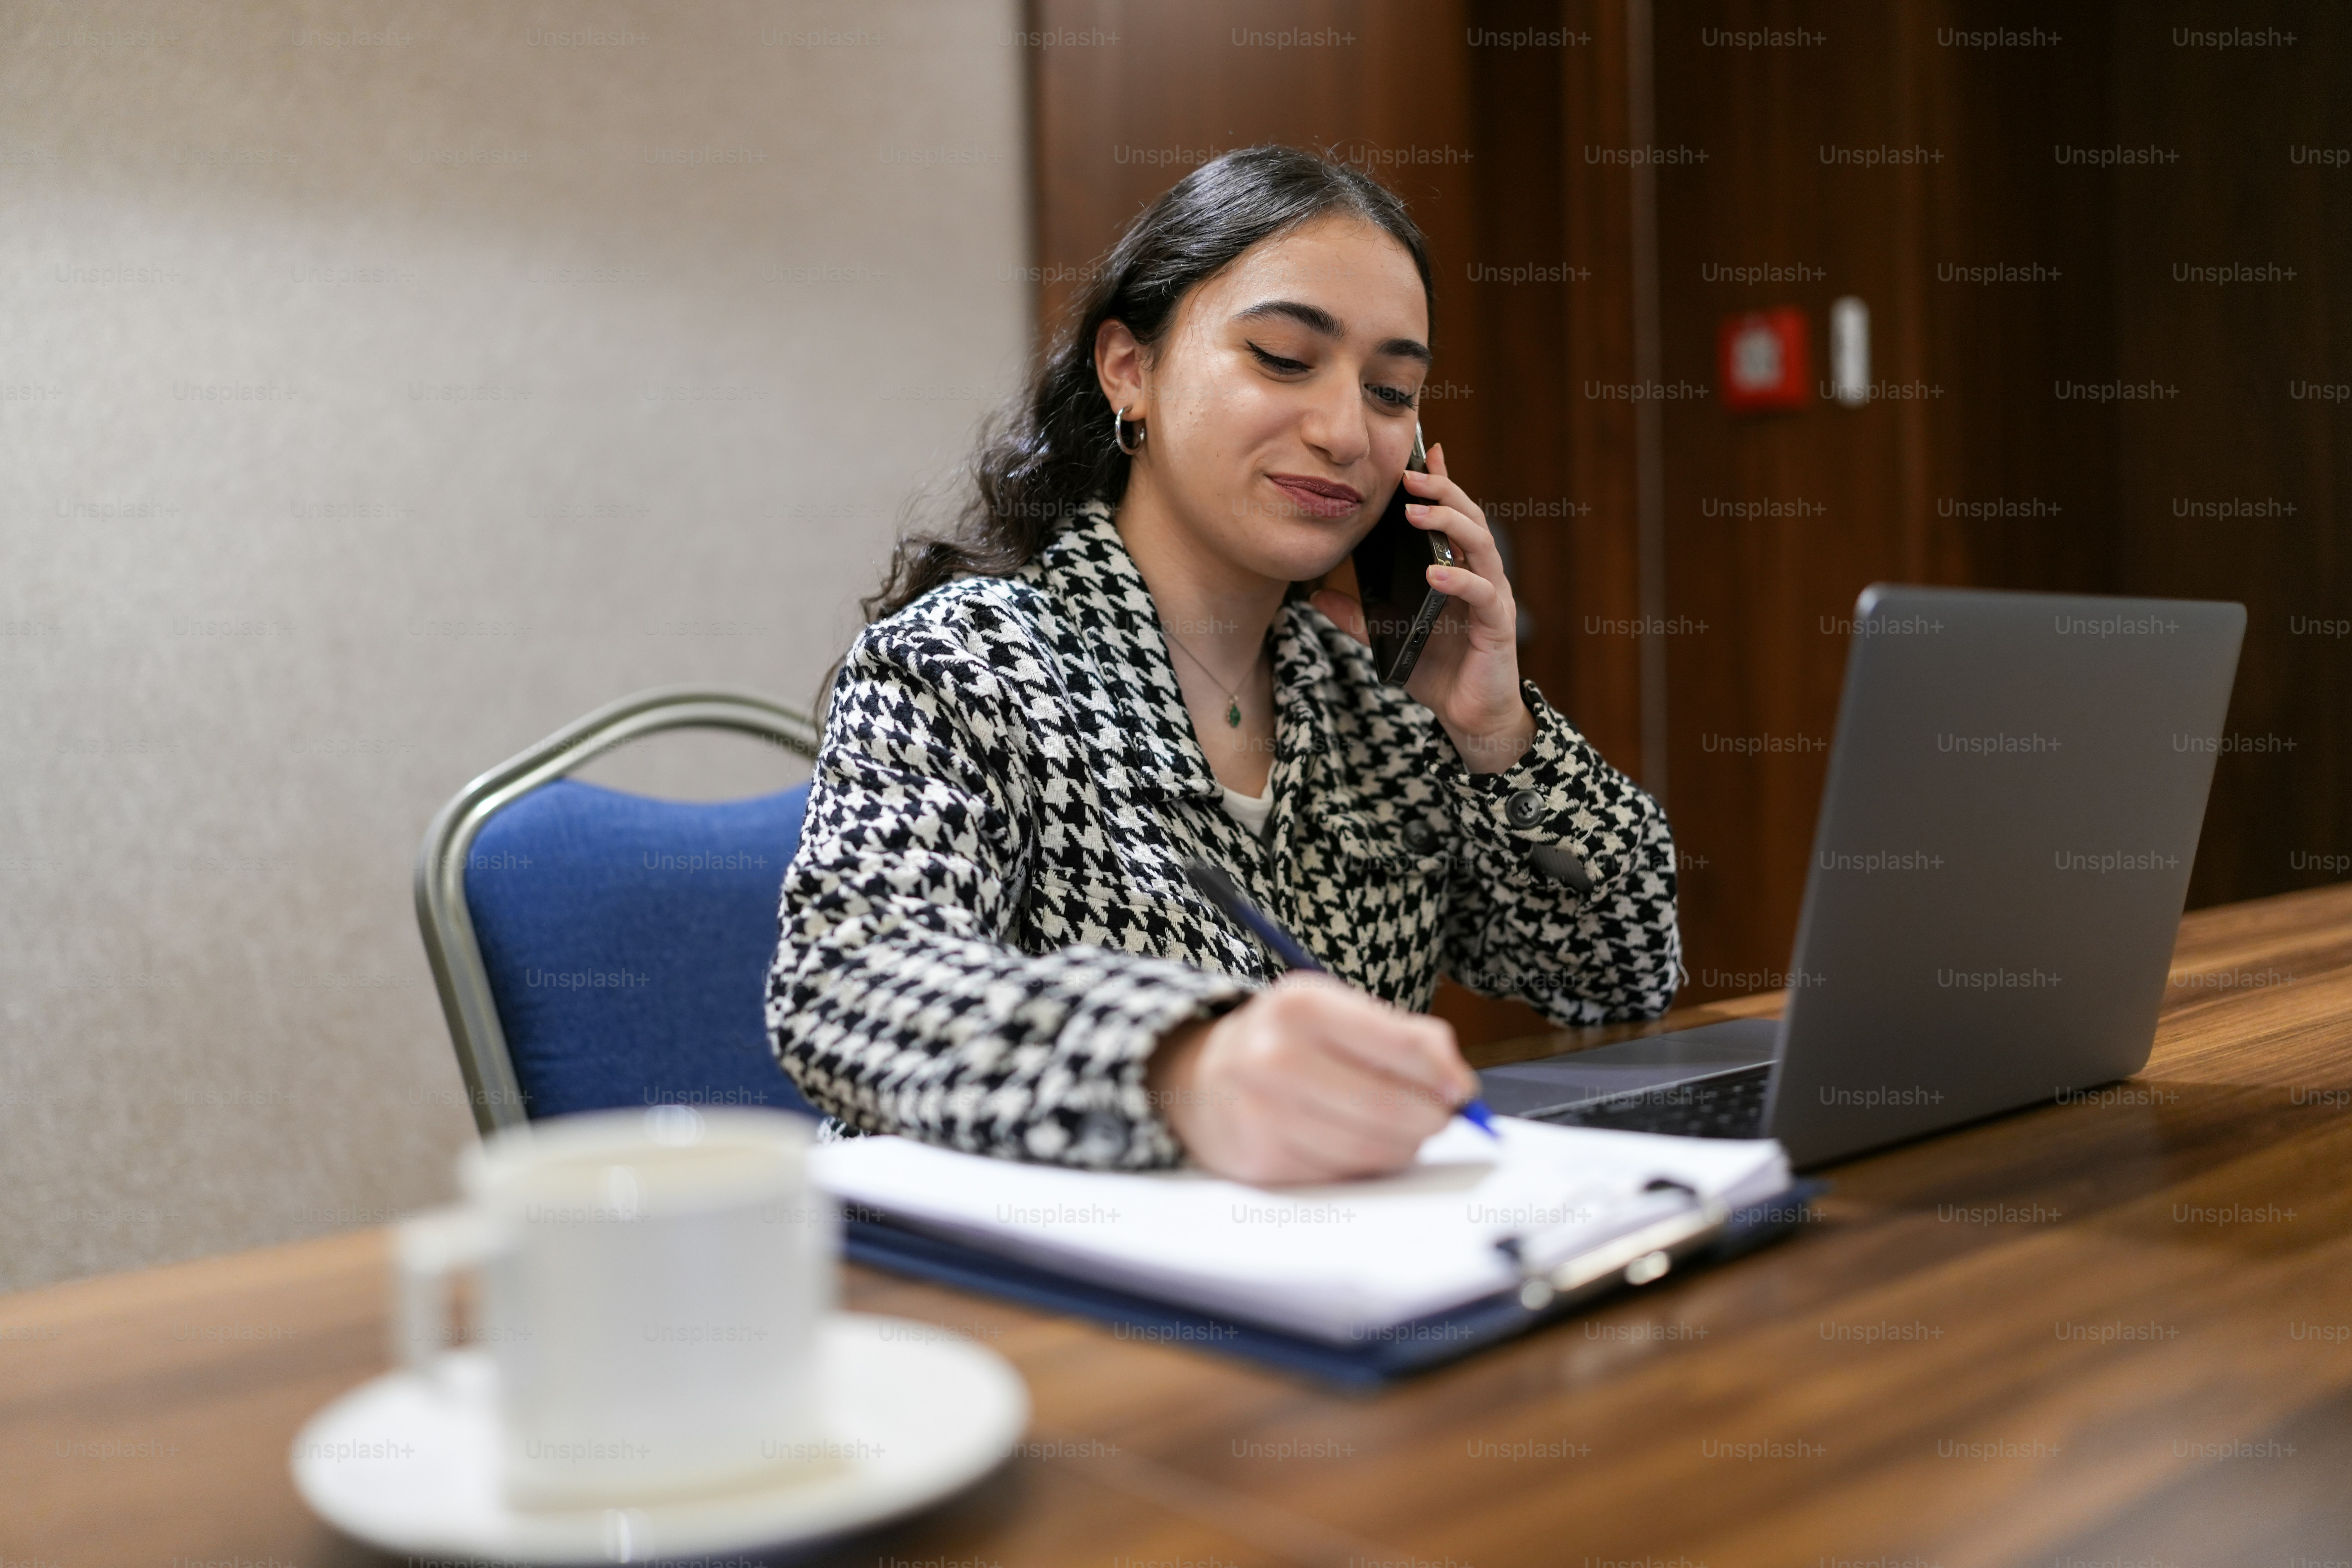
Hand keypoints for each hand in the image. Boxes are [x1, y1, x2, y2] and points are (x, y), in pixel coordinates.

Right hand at [1146, 974, 1480, 1183]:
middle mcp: (1275, 1057)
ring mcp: (1264, 1113)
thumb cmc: (1286, 1041)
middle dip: (1429, 1117)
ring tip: (1397, 1129)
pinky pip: (1344, 1175)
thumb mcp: (1337, 1013)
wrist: (1201, 1077)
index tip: (1460, 1089)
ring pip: (1373, 1149)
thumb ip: (1406, 1037)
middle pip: (1393, 1106)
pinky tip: (1352, 1143)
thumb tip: (1459, 1086)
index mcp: (1302, 1005)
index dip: (1445, 1074)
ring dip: (1402, 1145)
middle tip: (1435, 1115)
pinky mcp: (1263, 1163)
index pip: (1403, 1046)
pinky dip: (1363, 1165)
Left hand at [1310, 442, 1534, 772]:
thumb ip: (1358, 615)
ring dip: (1449, 525)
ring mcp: (1494, 597)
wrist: (1470, 715)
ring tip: (1416, 514)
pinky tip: (1436, 573)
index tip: (1423, 453)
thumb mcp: (1388, 637)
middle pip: (1469, 518)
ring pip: (1481, 545)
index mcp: (1458, 569)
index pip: (1452, 516)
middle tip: (1409, 478)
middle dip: (1442, 492)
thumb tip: (1315, 593)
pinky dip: (1460, 581)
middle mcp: (1480, 574)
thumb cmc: (1437, 669)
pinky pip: (1483, 594)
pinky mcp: (1498, 624)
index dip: (1441, 483)